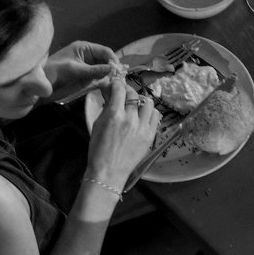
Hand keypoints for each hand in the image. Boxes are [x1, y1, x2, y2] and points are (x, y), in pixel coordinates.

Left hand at [45, 39, 118, 95]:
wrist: (41, 87)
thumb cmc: (54, 72)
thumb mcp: (75, 70)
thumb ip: (94, 70)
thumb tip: (112, 69)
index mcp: (84, 48)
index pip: (105, 51)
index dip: (113, 60)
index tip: (119, 70)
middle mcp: (88, 56)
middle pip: (106, 60)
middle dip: (113, 68)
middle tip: (120, 78)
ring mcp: (87, 67)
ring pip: (104, 70)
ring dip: (110, 76)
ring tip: (118, 83)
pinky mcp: (86, 78)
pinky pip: (99, 78)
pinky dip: (105, 82)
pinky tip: (110, 86)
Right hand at [84, 69, 160, 187]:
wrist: (108, 171)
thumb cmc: (98, 149)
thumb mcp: (97, 124)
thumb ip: (106, 107)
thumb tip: (110, 93)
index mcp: (114, 115)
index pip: (119, 89)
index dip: (117, 83)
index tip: (115, 83)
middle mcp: (130, 119)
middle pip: (133, 94)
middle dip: (127, 91)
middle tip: (123, 94)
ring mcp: (142, 127)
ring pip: (148, 103)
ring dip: (141, 101)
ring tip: (135, 105)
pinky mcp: (150, 135)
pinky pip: (155, 116)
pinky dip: (149, 113)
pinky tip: (143, 116)